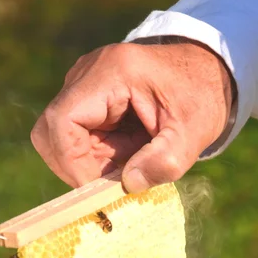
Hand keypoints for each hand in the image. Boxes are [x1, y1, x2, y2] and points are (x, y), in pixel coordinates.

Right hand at [31, 40, 233, 191]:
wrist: (206, 71)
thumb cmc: (201, 97)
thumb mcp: (194, 132)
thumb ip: (164, 161)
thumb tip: (127, 185)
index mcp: (114, 72)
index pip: (62, 120)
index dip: (72, 161)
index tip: (101, 186)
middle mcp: (88, 72)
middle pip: (51, 132)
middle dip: (78, 166)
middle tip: (116, 178)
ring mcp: (84, 82)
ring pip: (59, 138)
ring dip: (90, 162)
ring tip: (131, 157)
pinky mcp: (86, 96)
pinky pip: (74, 136)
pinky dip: (96, 155)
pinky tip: (128, 149)